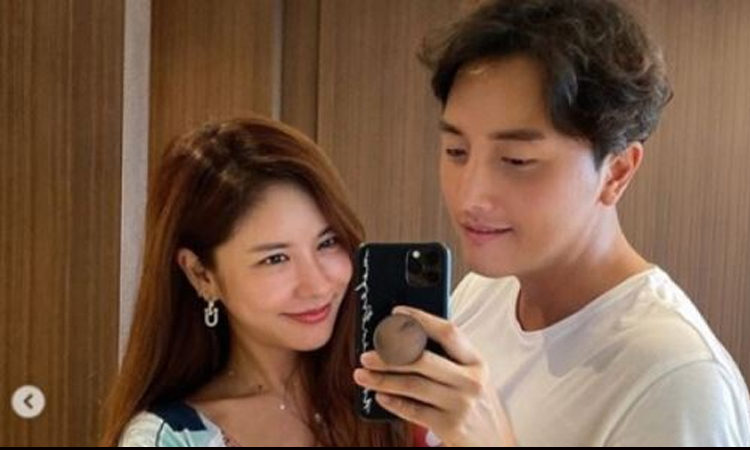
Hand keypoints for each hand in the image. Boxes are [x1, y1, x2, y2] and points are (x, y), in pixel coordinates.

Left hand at [353, 306, 515, 445]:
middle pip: (423, 359)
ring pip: (413, 385)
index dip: (420, 319)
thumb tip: (406, 340)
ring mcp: (460, 404)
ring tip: (362, 375)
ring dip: (382, 379)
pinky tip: (379, 395)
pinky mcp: (450, 426)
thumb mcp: (473, 378)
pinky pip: (413, 410)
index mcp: (476, 362)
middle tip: (367, 355)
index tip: (397, 313)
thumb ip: (449, 360)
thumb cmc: (478, 406)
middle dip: (389, 355)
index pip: (447, 332)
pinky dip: (392, 401)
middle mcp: (471, 380)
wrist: (495, 444)